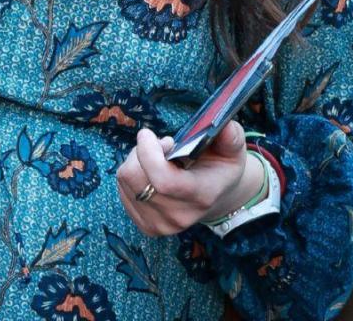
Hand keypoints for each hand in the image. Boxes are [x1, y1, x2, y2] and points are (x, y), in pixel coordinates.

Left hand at [115, 123, 262, 235]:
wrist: (215, 197)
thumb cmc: (219, 168)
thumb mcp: (231, 150)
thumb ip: (231, 137)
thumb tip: (226, 126)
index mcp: (202, 196)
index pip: (164, 181)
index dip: (148, 153)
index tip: (148, 135)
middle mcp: (180, 216)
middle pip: (135, 176)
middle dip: (141, 151)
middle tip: (160, 145)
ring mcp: (161, 225)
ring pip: (125, 180)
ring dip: (135, 161)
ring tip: (158, 158)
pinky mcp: (145, 226)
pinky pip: (121, 189)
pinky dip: (131, 174)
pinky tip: (150, 174)